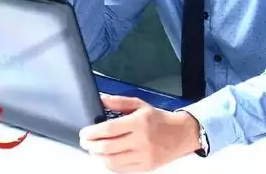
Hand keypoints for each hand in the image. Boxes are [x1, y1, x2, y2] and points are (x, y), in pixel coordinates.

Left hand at [79, 95, 200, 172]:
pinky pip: (121, 170)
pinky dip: (109, 164)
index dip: (92, 132)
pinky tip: (106, 158)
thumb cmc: (159, 119)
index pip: (109, 130)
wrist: (181, 134)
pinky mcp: (145, 168)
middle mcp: (141, 140)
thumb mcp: (140, 105)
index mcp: (139, 122)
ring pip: (112, 162)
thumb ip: (119, 102)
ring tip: (93, 150)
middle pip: (107, 147)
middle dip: (91, 145)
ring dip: (98, 156)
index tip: (84, 132)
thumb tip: (100, 99)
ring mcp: (144, 156)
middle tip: (85, 142)